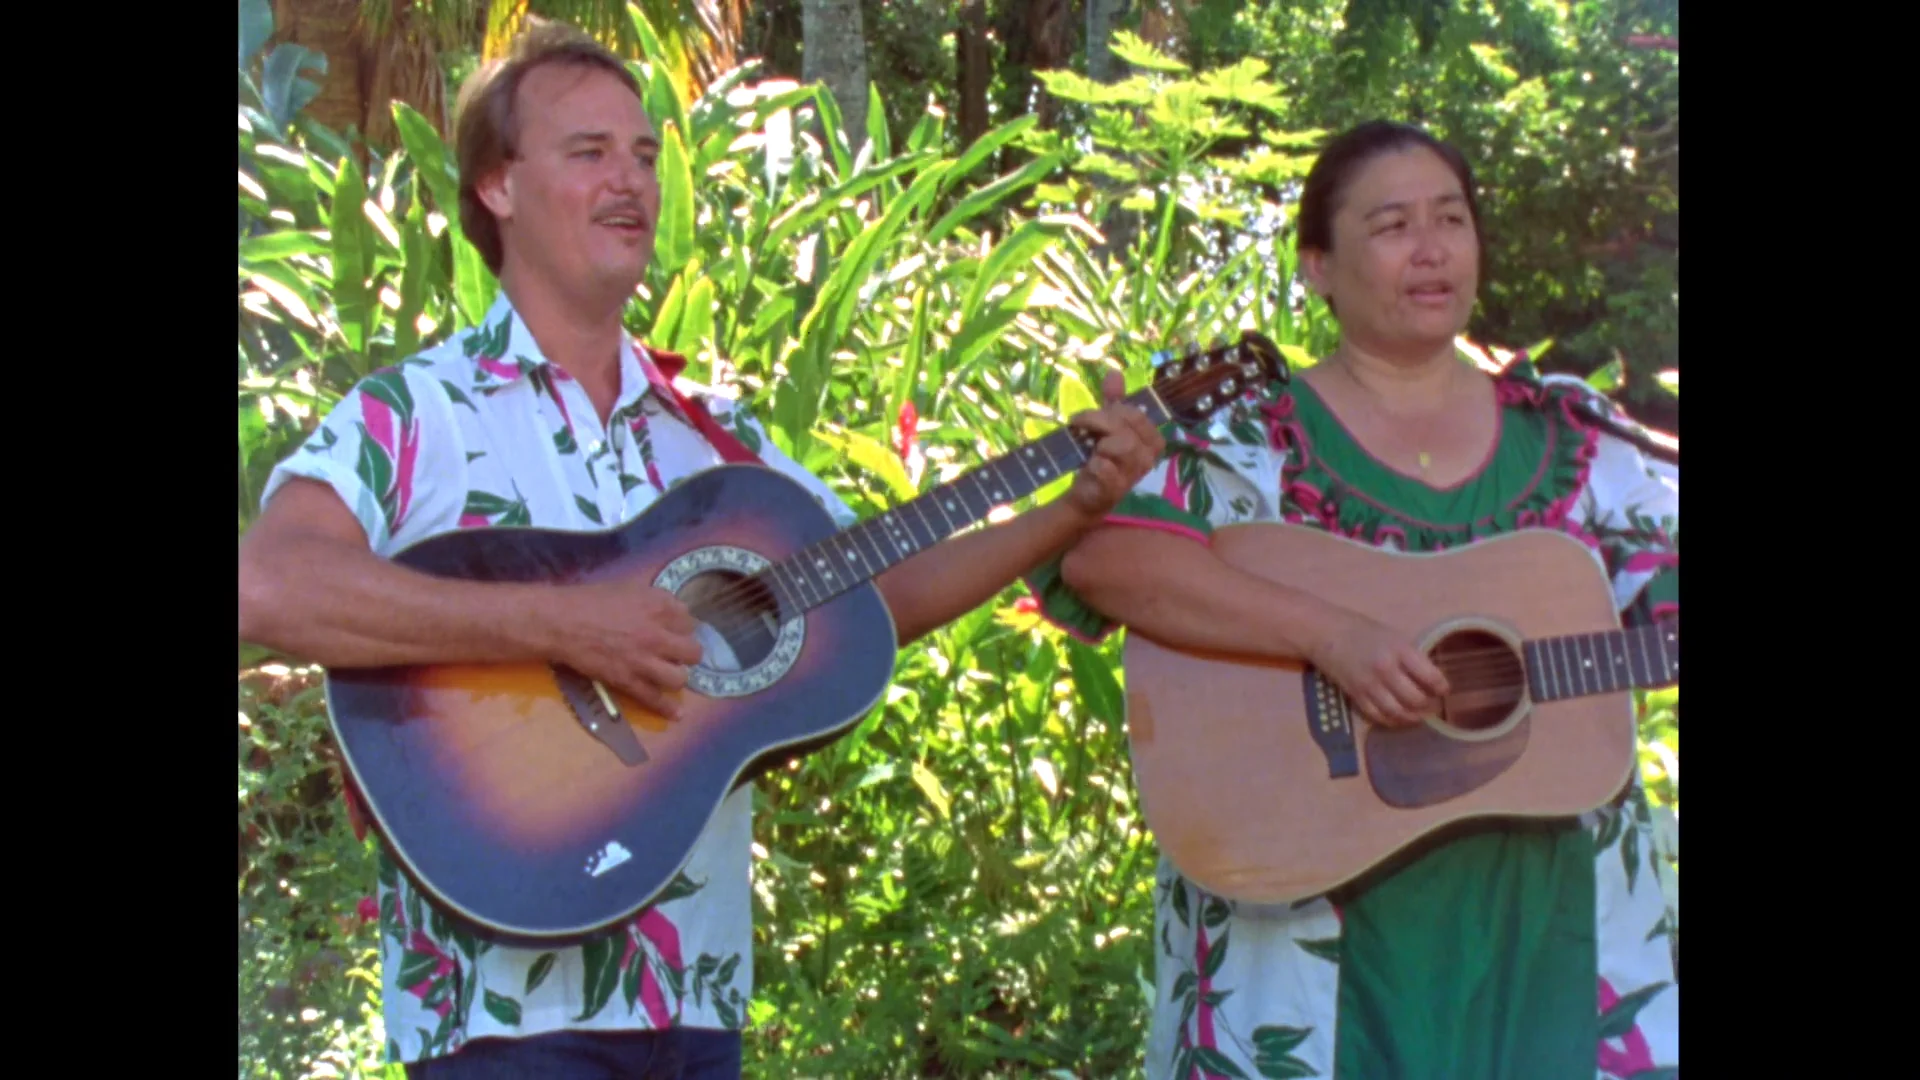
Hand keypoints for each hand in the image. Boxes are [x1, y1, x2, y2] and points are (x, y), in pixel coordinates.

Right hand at [536, 577, 704, 718]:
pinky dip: (667, 709)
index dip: (681, 628)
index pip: (689, 621)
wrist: (562, 622)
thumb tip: (669, 613)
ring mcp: (645, 660)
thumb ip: (654, 601)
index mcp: (660, 606)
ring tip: (668, 675)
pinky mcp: (629, 681)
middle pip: (693, 652)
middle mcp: (659, 634)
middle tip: (675, 655)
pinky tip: (676, 715)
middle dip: (686, 654)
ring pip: (679, 678)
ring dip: (676, 677)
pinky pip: (654, 699)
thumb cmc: (590, 600)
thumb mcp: (629, 589)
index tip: (674, 631)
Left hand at [1063, 370, 1165, 519]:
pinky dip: (1094, 464)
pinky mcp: (1115, 490)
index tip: (1088, 416)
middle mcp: (1147, 457)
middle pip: (1127, 427)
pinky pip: (1106, 468)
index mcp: (1151, 440)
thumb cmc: (1101, 458)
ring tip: (1087, 449)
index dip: (1112, 410)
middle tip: (1079, 426)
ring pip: (1121, 445)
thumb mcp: (1107, 426)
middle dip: (1099, 422)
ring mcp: (1133, 475)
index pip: (1136, 414)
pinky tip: (1089, 467)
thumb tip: (1115, 372)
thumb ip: (1113, 401)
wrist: (1087, 494)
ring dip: (1098, 442)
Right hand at [1306, 609, 1450, 727]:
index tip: (1444, 690)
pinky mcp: (1356, 696)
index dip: (1442, 687)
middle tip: (1433, 704)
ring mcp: (1369, 685)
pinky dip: (1393, 720)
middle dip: (1429, 705)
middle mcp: (1386, 669)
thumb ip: (1412, 658)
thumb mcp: (1395, 637)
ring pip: (1399, 713)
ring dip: (1413, 717)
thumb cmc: (1364, 631)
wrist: (1327, 634)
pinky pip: (1379, 717)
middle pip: (1416, 699)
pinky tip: (1400, 716)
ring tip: (1419, 714)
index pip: (1431, 677)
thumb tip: (1432, 680)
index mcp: (1400, 650)